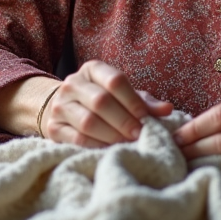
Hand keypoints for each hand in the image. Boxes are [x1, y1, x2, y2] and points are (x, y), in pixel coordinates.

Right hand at [42, 60, 173, 147]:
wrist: (65, 110)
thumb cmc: (103, 102)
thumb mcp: (123, 96)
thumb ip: (145, 102)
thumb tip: (167, 110)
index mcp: (92, 69)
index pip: (114, 80)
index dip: (133, 100)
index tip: (146, 118)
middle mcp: (73, 83)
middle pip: (101, 101)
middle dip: (124, 120)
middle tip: (139, 135)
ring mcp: (60, 105)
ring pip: (88, 121)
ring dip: (112, 136)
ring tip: (127, 144)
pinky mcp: (53, 128)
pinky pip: (77, 139)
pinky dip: (97, 146)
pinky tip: (110, 150)